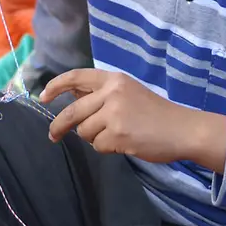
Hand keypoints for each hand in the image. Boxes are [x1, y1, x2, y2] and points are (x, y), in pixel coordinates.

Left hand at [41, 69, 225, 170]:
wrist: (182, 129)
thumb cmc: (156, 112)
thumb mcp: (129, 92)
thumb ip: (102, 93)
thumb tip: (71, 96)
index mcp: (114, 79)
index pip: (76, 77)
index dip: (56, 86)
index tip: (43, 96)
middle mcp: (112, 93)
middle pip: (72, 111)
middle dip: (59, 126)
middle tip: (53, 136)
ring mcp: (114, 113)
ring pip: (84, 131)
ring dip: (94, 138)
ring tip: (116, 136)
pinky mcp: (118, 134)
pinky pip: (98, 146)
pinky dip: (107, 148)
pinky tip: (124, 143)